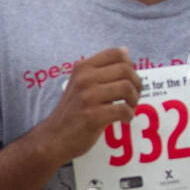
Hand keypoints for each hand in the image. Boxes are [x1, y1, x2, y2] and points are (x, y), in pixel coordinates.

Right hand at [39, 47, 141, 163]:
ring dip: (134, 100)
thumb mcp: (79, 84)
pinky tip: (124, 120)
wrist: (53, 138)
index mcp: (82, 68)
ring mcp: (88, 97)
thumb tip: (125, 51)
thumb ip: (100, 69)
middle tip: (133, 96)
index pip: (116, 53)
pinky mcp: (93, 116)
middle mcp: (84, 79)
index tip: (128, 79)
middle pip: (125, 70)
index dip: (129, 65)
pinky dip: (129, 115)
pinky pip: (123, 109)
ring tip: (129, 107)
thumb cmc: (71, 112)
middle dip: (136, 84)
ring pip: (126, 88)